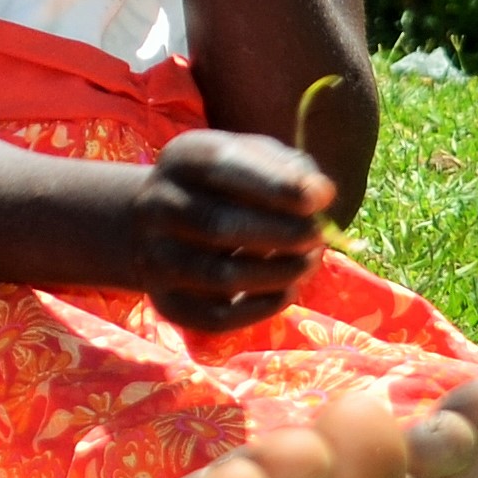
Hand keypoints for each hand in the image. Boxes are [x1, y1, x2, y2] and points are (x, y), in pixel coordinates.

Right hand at [128, 128, 331, 330]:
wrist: (157, 221)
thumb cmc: (224, 185)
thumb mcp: (251, 159)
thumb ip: (290, 168)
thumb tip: (320, 196)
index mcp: (182, 159)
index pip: (221, 166)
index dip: (276, 185)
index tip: (319, 199)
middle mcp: (158, 206)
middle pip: (218, 226)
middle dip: (283, 234)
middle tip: (316, 235)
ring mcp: (157, 257)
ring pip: (221, 276)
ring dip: (280, 273)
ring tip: (307, 262)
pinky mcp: (167, 301)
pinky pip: (217, 317)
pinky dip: (262, 308)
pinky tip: (285, 290)